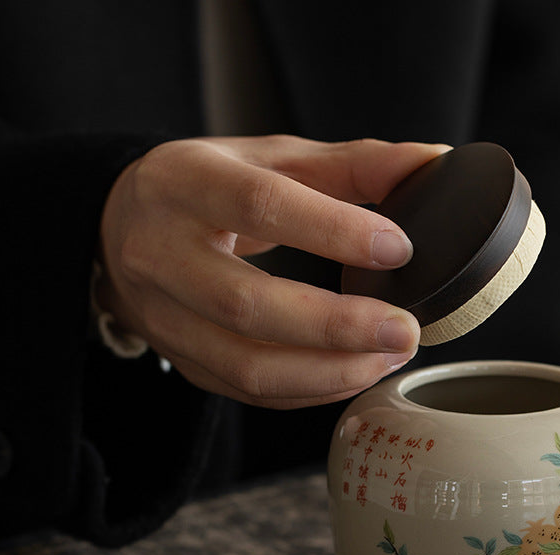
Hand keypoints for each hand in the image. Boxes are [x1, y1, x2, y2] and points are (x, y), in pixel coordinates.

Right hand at [97, 135, 448, 407]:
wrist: (127, 229)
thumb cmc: (211, 189)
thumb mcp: (272, 158)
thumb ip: (352, 164)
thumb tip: (432, 162)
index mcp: (185, 183)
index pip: (260, 205)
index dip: (332, 231)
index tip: (399, 248)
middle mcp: (161, 253)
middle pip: (247, 304)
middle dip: (337, 326)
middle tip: (405, 330)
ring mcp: (165, 316)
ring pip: (246, 365)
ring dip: (329, 372)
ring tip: (390, 357)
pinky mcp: (182, 360)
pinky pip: (248, 391)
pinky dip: (311, 391)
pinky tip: (355, 373)